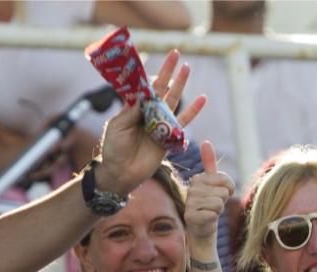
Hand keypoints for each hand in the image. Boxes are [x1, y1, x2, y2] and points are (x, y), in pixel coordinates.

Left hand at [97, 50, 206, 195]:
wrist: (121, 173)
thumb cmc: (114, 149)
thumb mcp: (118, 126)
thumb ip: (132, 111)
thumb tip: (145, 94)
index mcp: (133, 108)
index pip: (143, 87)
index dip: (147, 73)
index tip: (151, 57)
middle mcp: (148, 113)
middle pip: (161, 88)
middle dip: (168, 71)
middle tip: (175, 53)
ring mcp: (160, 124)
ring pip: (173, 100)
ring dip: (181, 84)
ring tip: (187, 68)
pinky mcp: (170, 137)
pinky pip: (184, 121)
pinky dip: (193, 111)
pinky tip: (202, 99)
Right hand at [184, 141, 235, 244]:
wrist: (202, 229)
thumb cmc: (210, 205)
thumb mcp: (214, 184)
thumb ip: (210, 164)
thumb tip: (205, 141)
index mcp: (198, 179)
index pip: (226, 181)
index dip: (228, 191)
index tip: (219, 196)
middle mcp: (191, 189)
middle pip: (223, 193)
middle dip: (223, 202)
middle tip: (213, 207)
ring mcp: (189, 202)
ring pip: (219, 203)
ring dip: (218, 211)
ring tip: (209, 212)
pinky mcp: (190, 216)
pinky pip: (213, 214)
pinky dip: (213, 219)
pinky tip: (206, 220)